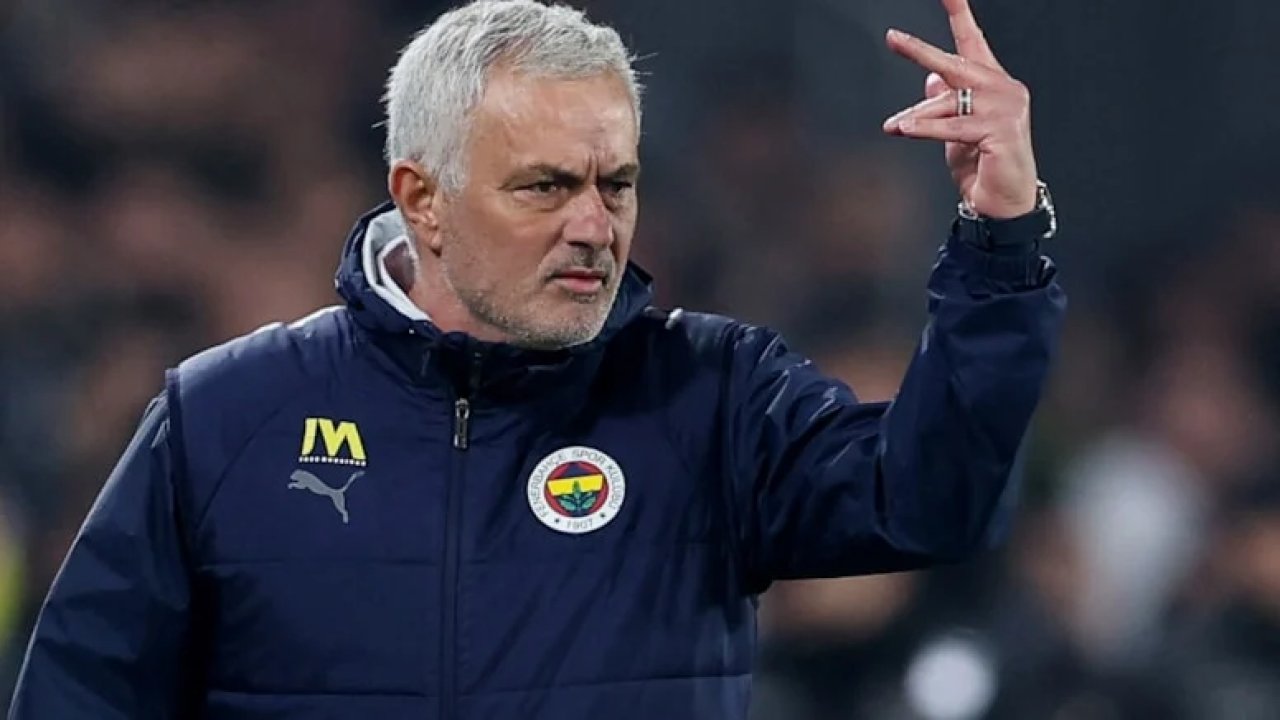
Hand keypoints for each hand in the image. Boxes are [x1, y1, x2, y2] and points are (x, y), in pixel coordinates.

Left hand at [882, 0, 1037, 218]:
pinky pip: (952, 126)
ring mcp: (1005, 109)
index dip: (960, 15)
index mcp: (993, 83)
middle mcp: (1004, 89)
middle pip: (956, 62)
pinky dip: (924, 128)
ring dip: (916, 116)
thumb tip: (930, 80)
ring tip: (894, 126)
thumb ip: (944, 104)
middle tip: (892, 38)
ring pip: (948, 101)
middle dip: (920, 51)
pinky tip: (903, 130)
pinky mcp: (1000, 131)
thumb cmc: (982, 165)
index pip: (973, 42)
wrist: (1002, 202)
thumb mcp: (954, 130)